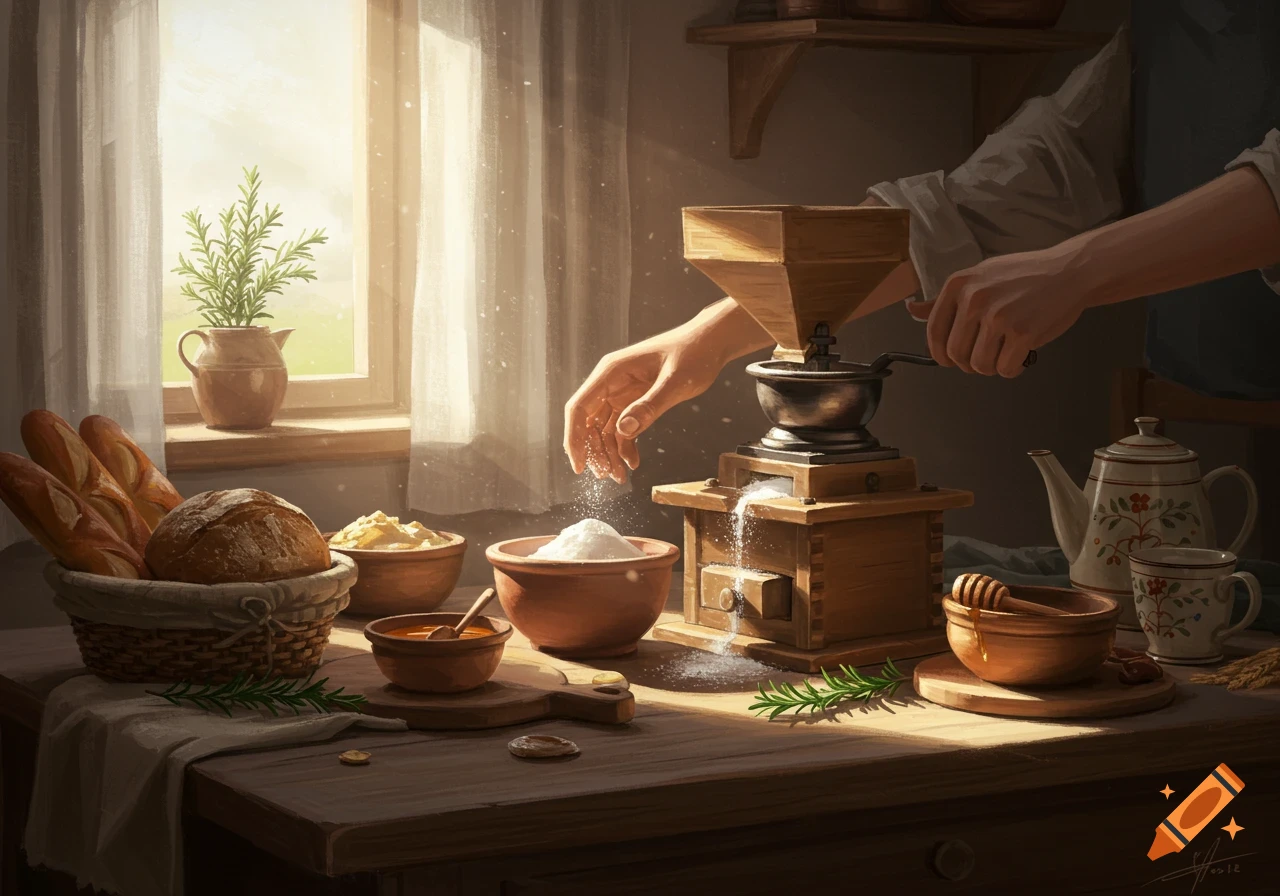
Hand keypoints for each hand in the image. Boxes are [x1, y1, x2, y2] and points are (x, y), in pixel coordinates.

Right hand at [563, 327, 725, 482]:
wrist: (711, 343)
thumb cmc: (693, 352)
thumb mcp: (675, 382)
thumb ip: (650, 406)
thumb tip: (624, 429)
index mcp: (612, 372)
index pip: (580, 407)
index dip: (575, 438)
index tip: (579, 465)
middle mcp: (611, 383)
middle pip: (589, 422)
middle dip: (595, 451)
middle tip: (606, 475)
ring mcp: (622, 392)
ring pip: (605, 428)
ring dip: (609, 453)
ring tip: (619, 475)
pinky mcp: (635, 401)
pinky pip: (622, 427)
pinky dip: (625, 446)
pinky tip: (633, 461)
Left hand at [907, 246, 1088, 376]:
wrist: (1069, 271)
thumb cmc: (1024, 276)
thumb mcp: (979, 277)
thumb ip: (947, 299)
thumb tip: (911, 309)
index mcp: (958, 285)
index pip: (934, 332)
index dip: (940, 353)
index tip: (950, 360)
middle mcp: (974, 299)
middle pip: (956, 354)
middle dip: (969, 363)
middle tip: (985, 356)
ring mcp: (998, 316)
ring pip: (979, 365)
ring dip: (991, 367)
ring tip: (1005, 352)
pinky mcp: (1023, 333)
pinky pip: (1004, 368)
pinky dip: (1012, 369)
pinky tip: (1021, 355)